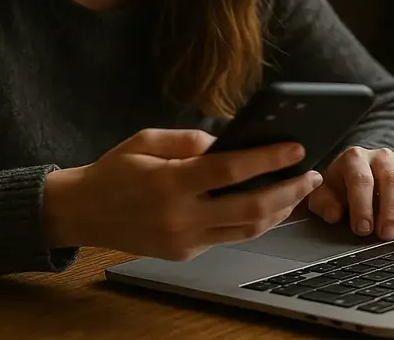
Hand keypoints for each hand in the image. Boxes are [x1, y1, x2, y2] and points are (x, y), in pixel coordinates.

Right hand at [44, 128, 322, 260]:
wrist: (82, 212)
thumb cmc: (115, 170)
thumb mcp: (145, 140)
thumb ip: (187, 139)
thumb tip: (228, 142)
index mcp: (168, 182)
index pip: (229, 170)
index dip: (267, 159)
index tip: (295, 149)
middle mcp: (179, 216)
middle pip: (249, 208)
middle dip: (287, 191)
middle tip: (310, 174)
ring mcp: (183, 240)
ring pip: (246, 229)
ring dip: (279, 210)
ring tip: (298, 190)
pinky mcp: (185, 253)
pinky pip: (229, 237)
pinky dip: (254, 221)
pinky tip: (270, 205)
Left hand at [306, 147, 393, 239]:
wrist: (355, 174)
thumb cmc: (340, 189)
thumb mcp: (324, 194)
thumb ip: (323, 203)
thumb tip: (334, 213)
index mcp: (354, 159)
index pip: (361, 179)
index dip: (362, 205)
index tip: (363, 229)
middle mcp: (382, 157)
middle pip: (393, 178)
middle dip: (391, 209)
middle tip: (387, 234)